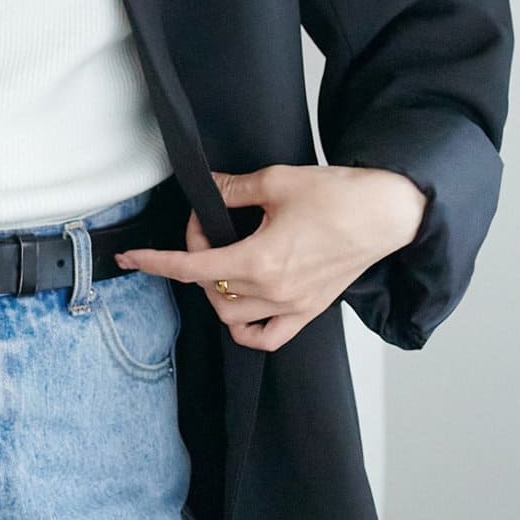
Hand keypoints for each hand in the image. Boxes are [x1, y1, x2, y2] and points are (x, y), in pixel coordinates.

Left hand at [114, 163, 426, 350]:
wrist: (387, 212)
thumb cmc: (340, 195)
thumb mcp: (276, 181)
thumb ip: (232, 191)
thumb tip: (206, 190)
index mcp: (262, 259)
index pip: (192, 267)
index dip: (155, 262)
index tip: (132, 257)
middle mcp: (275, 291)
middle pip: (209, 288)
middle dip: (194, 258)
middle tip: (205, 227)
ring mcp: (293, 306)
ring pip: (231, 317)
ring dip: (214, 291)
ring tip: (220, 261)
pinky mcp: (310, 310)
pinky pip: (268, 338)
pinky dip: (245, 329)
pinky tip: (239, 306)